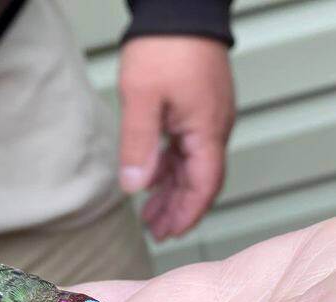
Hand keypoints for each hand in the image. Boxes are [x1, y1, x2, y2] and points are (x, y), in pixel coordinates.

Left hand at [119, 37, 234, 240]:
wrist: (179, 8)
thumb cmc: (165, 46)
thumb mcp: (142, 97)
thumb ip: (139, 144)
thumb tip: (135, 187)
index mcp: (205, 130)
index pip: (204, 185)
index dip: (188, 213)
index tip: (171, 233)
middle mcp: (212, 129)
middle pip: (199, 182)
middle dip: (178, 210)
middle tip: (157, 233)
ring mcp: (206, 121)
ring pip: (191, 168)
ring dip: (172, 193)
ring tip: (151, 216)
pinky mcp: (196, 112)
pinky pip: (186, 151)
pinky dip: (170, 170)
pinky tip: (154, 182)